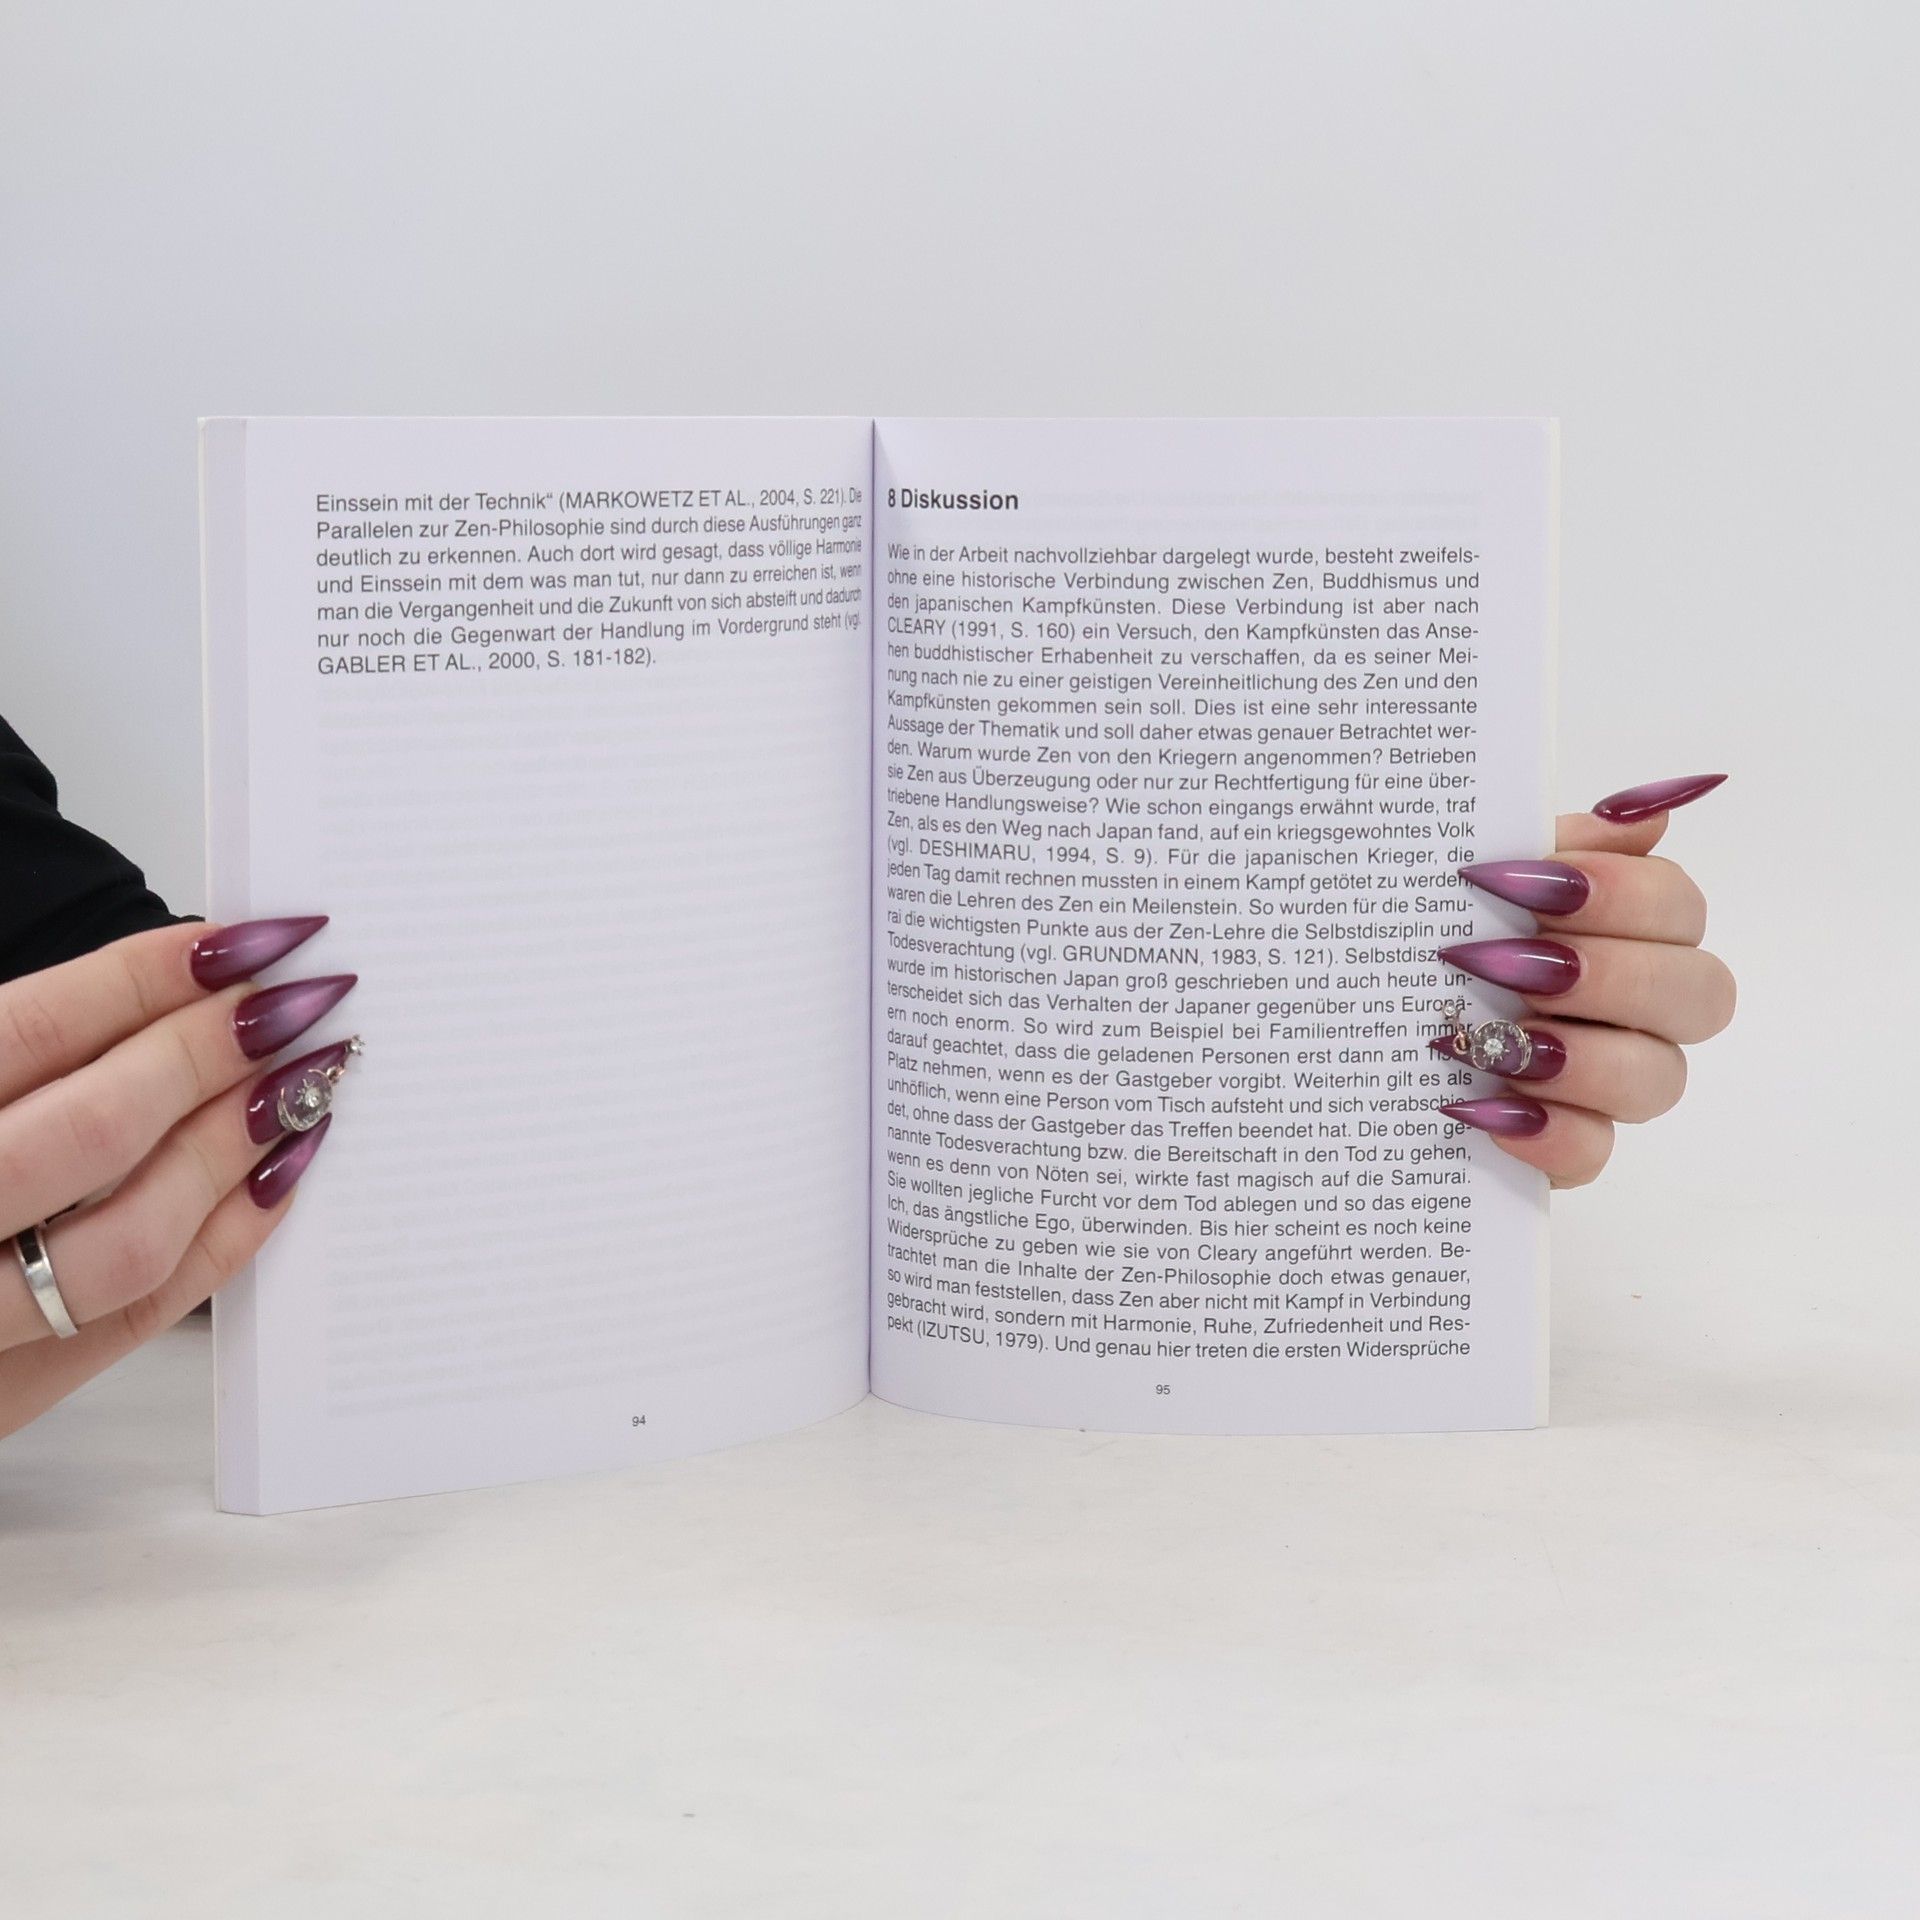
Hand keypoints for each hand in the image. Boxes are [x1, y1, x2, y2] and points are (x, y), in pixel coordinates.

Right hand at [0, 916, 355, 1437]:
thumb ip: (10, 1049)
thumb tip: (172, 977)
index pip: (24, 1035)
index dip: (145, 978)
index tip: (246, 939)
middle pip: (92, 1132)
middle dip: (209, 1054)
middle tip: (297, 1000)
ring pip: (131, 1240)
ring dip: (235, 1147)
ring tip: (305, 1076)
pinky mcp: (10, 1395)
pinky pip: (143, 1316)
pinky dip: (230, 1235)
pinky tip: (282, 1167)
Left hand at [1432, 773, 1734, 1188]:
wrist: (1350, 1025)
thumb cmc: (1425, 935)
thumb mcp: (1470, 877)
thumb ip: (1550, 842)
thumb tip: (1641, 813)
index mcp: (1624, 930)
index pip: (1679, 907)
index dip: (1626, 894)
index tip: (1542, 883)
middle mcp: (1636, 1008)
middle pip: (1699, 994)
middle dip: (1614, 975)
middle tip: (1517, 966)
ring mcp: (1607, 1084)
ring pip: (1660, 1080)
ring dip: (1585, 1057)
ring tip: (1497, 1042)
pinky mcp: (1567, 1149)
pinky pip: (1595, 1155)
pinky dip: (1551, 1136)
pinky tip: (1485, 1110)